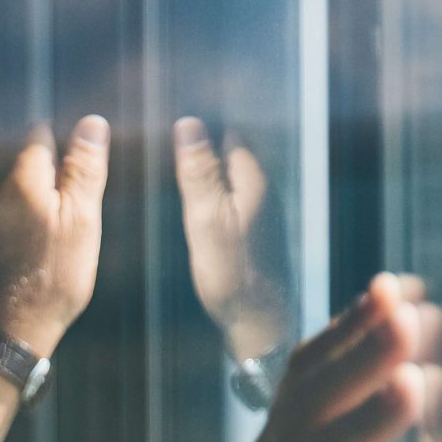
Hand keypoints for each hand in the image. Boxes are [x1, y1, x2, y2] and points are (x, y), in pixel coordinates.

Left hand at [0, 115, 110, 357]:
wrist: (19, 325)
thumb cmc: (55, 273)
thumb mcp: (82, 217)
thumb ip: (85, 170)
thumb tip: (92, 123)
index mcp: (25, 178)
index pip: (43, 133)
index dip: (69, 136)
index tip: (92, 155)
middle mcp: (7, 191)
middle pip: (39, 160)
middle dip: (66, 166)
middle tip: (94, 190)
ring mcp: (3, 216)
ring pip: (36, 188)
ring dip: (59, 194)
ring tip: (83, 216)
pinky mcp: (5, 239)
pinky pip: (32, 212)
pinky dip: (50, 216)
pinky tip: (65, 238)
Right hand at [173, 116, 290, 362]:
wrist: (262, 323)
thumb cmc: (231, 273)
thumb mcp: (205, 220)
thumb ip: (199, 173)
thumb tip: (188, 124)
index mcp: (254, 179)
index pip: (230, 132)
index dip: (206, 125)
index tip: (177, 117)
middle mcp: (266, 190)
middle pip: (236, 152)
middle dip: (210, 144)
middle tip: (174, 139)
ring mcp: (267, 212)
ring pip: (237, 177)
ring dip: (214, 169)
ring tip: (182, 166)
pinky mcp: (262, 234)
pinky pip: (238, 199)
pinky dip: (220, 194)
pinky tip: (202, 204)